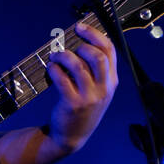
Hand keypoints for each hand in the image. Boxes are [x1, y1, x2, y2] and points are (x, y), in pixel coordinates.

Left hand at [48, 20, 118, 153]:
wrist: (72, 136)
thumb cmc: (83, 107)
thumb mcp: (97, 90)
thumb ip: (95, 70)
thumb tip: (82, 40)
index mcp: (112, 81)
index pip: (109, 51)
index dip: (94, 34)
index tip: (80, 27)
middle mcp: (104, 89)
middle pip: (97, 56)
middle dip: (82, 44)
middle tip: (69, 46)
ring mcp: (89, 97)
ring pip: (78, 66)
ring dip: (63, 56)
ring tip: (55, 56)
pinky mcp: (73, 104)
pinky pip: (62, 80)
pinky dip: (54, 69)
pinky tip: (51, 68)